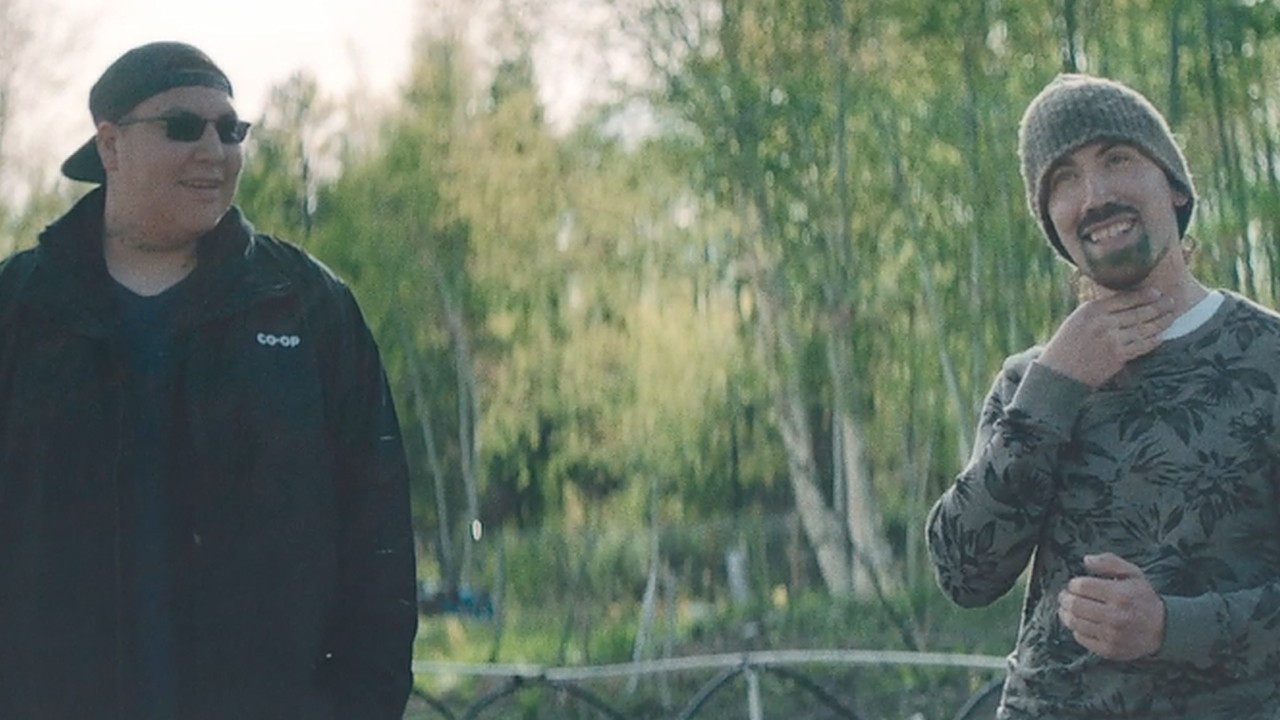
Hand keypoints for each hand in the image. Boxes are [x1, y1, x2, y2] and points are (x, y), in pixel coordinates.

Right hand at [1037, 289, 1176, 386]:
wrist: (1058, 372)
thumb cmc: (1066, 346)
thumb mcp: (1076, 320)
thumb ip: (1098, 311)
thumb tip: (1123, 303)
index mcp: (1091, 310)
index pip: (1125, 299)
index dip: (1144, 296)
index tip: (1157, 293)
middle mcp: (1103, 322)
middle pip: (1138, 312)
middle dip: (1159, 307)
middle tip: (1172, 303)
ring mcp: (1112, 340)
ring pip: (1144, 328)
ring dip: (1161, 322)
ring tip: (1171, 317)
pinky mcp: (1118, 356)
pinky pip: (1142, 346)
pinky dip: (1153, 341)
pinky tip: (1161, 337)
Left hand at [1058, 553, 1165, 660]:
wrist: (1162, 629)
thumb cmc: (1142, 598)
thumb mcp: (1132, 574)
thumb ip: (1109, 562)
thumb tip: (1086, 560)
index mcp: (1120, 594)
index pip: (1082, 586)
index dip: (1073, 584)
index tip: (1074, 585)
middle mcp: (1115, 616)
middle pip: (1075, 605)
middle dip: (1065, 598)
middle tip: (1064, 596)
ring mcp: (1112, 635)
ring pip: (1075, 622)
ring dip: (1066, 614)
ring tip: (1067, 609)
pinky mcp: (1109, 649)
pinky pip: (1081, 638)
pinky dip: (1076, 629)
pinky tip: (1080, 623)